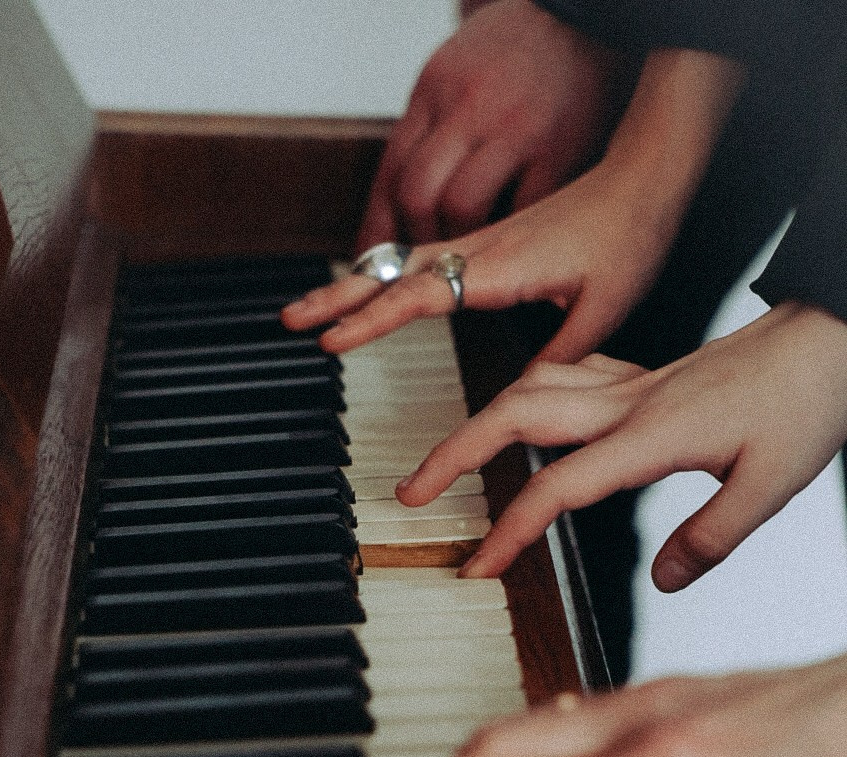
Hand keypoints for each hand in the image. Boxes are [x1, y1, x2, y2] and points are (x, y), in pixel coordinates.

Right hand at [284, 52, 744, 368]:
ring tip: (307, 311)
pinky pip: (416, 259)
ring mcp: (474, 243)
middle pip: (390, 274)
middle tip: (290, 322)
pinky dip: (380, 277)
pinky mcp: (481, 242)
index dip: (372, 320)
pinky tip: (364, 290)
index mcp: (498, 268)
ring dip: (350, 286)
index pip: (419, 296)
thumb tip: (521, 403)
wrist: (643, 177)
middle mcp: (476, 250)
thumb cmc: (626, 238)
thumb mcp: (602, 311)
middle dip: (336, 298)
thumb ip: (556, 358)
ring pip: (397, 264)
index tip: (332, 341)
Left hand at [355, 0, 624, 247]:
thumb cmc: (521, 52)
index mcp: (436, 90)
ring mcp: (514, 126)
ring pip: (461, 207)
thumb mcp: (458, 74)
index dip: (378, 233)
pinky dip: (510, 239)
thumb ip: (430, 135)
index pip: (390, 175)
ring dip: (460, 248)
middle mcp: (468, 105)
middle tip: (424, 273)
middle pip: (417, 195)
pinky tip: (512, 252)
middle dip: (414, 244)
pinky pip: (522, 211)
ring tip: (467, 269)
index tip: (373, 271)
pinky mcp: (559, 146)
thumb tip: (399, 208)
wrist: (588, 14)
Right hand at [399, 303, 846, 587]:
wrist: (835, 333)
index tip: (476, 568)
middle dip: (453, 453)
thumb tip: (664, 579)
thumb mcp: (773, 483)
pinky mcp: (647, 375)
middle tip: (411, 492)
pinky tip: (527, 411)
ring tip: (449, 457)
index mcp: (652, 434)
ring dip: (480, 418)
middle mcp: (629, 402)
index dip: (508, 531)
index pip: (555, 486)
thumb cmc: (811, 399)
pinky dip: (529, 393)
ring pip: (531, 383)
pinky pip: (567, 371)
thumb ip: (711, 538)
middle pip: (513, 414)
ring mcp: (633, 383)